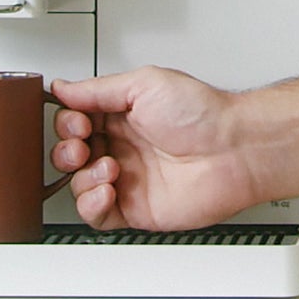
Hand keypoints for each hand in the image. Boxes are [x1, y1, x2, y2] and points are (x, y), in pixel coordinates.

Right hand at [48, 67, 257, 231]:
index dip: (68, 123)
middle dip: (67, 151)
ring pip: (79, 185)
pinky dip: (92, 205)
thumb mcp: (144, 83)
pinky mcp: (134, 208)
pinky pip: (97, 215)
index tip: (77, 122)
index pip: (75, 121)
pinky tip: (107, 190)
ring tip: (107, 167)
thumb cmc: (203, 114)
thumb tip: (63, 87)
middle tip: (82, 145)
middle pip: (71, 154)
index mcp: (121, 115)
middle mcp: (122, 146)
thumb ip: (98, 89)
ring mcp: (127, 179)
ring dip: (82, 177)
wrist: (234, 150)